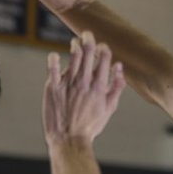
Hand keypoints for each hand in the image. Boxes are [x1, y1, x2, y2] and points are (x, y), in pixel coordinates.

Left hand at [42, 32, 125, 146]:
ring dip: (75, 47)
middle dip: (88, 40)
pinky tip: (53, 55)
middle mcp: (84, 83)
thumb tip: (120, 67)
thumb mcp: (109, 108)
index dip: (104, 49)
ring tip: (75, 42)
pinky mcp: (53, 88)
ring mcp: (68, 85)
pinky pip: (52, 70)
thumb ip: (116, 86)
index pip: (104, 59)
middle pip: (88, 54)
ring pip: (73, 58)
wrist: (69, 139)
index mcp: (99, 87)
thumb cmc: (91, 125)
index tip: (101, 46)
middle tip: (87, 34)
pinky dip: (53, 60)